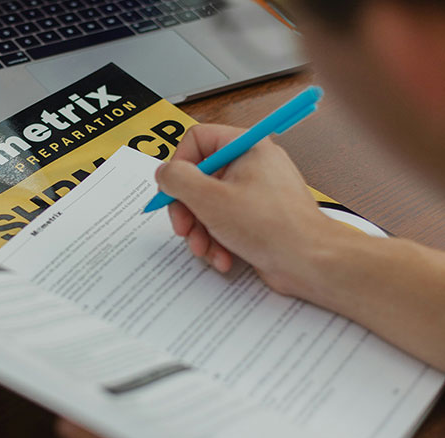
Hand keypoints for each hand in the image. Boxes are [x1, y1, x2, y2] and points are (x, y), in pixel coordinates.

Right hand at [157, 124, 353, 296]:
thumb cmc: (272, 227)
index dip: (179, 166)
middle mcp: (251, 165)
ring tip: (206, 250)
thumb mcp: (210, 199)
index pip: (197, 140)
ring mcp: (254, 193)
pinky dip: (218, 242)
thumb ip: (178, 180)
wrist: (309, 261)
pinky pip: (224, 224)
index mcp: (246, 146)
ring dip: (201, 232)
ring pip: (208, 206)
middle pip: (199, 179)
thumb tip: (164, 173)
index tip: (172, 192)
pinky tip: (223, 258)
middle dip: (188, 210)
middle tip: (184, 229)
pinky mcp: (256, 219)